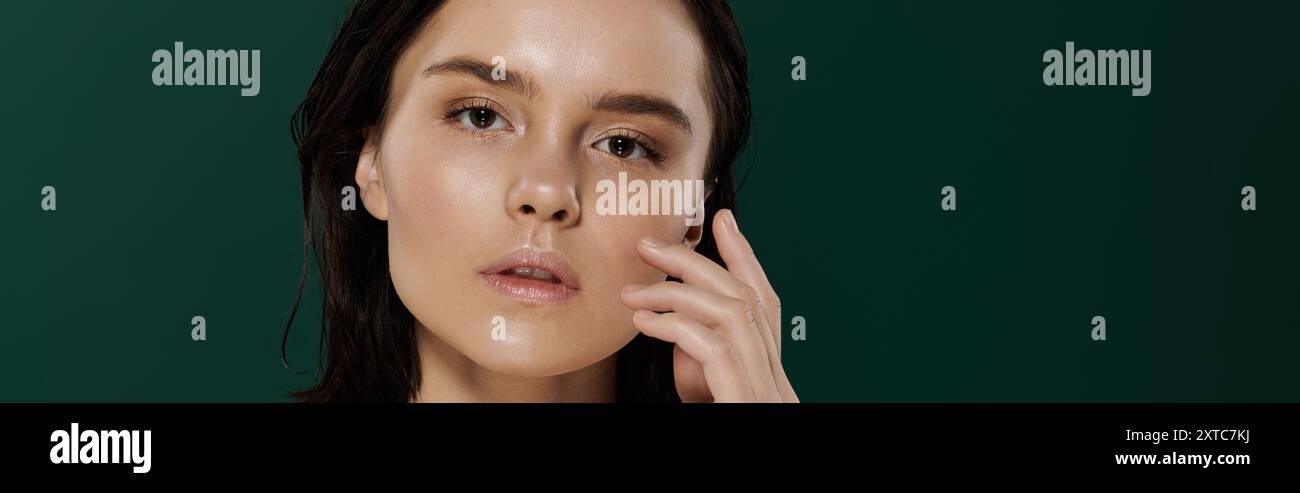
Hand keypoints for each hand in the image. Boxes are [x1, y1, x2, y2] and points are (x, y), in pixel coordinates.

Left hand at [621, 209, 797, 402]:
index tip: (722, 220)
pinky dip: (676, 327)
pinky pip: (716, 347)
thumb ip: (700, 359)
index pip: (765, 307)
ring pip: (733, 315)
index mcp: (770, 381)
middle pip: (747, 300)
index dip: (744, 258)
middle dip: (695, 264)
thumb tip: (675, 319)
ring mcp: (769, 396)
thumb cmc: (704, 443)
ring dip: (676, 293)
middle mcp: (779, 387)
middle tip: (648, 245)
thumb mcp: (704, 394)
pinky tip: (643, 322)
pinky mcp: (747, 403)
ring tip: (631, 293)